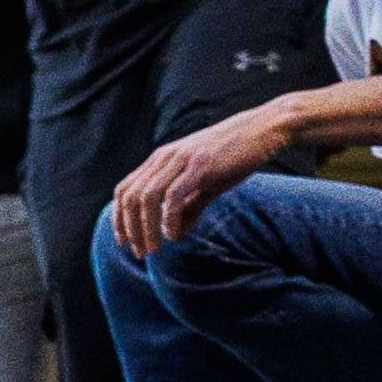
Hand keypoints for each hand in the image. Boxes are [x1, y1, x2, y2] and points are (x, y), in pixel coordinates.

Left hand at [109, 103, 292, 258]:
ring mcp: (181, 159)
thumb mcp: (205, 184)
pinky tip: (172, 234)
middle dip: (130, 229)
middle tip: (140, 252)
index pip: (125, 190)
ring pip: (147, 197)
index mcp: (160, 160)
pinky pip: (174, 195)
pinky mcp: (200, 164)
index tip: (123, 241)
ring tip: (153, 248)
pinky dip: (168, 218)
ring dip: (146, 228)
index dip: (119, 218)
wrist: (263, 130)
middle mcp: (165, 157)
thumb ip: (188, 209)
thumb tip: (174, 236)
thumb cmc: (234, 157)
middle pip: (131, 197)